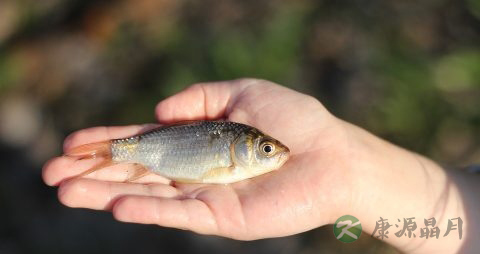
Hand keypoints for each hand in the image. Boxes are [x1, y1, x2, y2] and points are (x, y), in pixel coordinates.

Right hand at [42, 78, 354, 239]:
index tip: (72, 142)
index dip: (108, 141)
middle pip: (135, 170)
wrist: (331, 156)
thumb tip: (159, 109)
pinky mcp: (221, 217)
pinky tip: (117, 205)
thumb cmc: (293, 121)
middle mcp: (194, 169)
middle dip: (93, 171)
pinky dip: (148, 210)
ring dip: (106, 193)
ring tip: (67, 190)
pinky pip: (179, 214)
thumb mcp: (243, 92)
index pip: (143, 140)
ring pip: (147, 194)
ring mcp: (205, 194)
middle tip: (52, 172)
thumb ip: (200, 98)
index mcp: (197, 138)